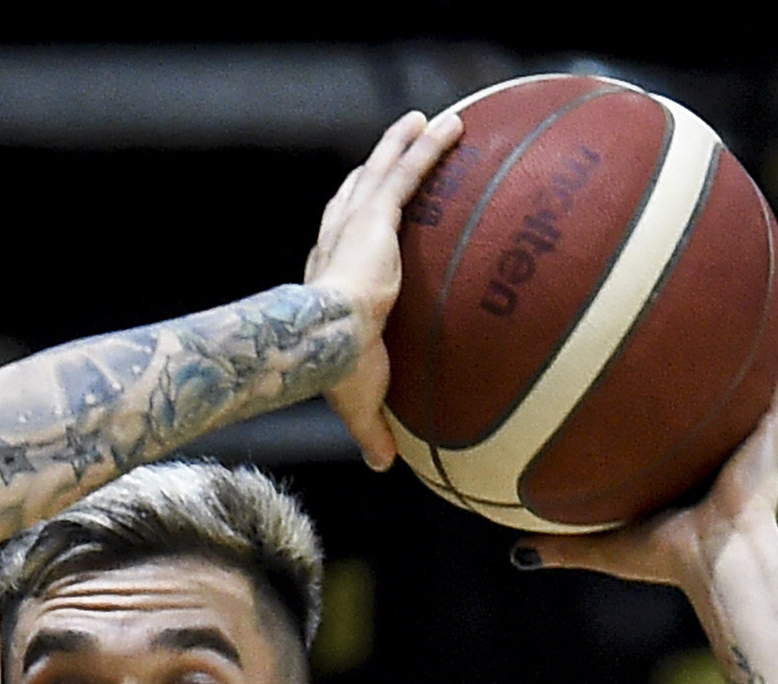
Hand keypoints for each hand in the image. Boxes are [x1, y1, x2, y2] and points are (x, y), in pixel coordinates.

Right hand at [304, 105, 464, 469]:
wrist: (327, 341)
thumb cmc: (336, 373)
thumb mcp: (360, 402)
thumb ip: (373, 429)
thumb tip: (387, 467)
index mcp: (327, 276)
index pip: (339, 240)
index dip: (350, 222)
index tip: (366, 212)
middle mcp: (336, 239)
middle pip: (357, 193)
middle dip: (376, 169)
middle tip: (396, 148)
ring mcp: (355, 223)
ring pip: (384, 172)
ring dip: (405, 143)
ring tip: (429, 121)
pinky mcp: (375, 215)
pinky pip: (408, 171)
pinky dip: (428, 146)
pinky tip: (450, 124)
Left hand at [518, 315, 777, 592]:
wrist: (719, 562)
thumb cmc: (669, 559)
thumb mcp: (607, 545)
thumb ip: (564, 546)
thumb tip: (515, 555)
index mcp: (687, 472)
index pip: (675, 427)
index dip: (663, 399)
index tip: (646, 365)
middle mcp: (721, 451)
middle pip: (714, 394)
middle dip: (708, 359)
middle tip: (697, 313)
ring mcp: (751, 441)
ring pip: (754, 381)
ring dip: (758, 344)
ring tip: (756, 296)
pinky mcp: (773, 436)